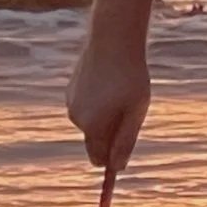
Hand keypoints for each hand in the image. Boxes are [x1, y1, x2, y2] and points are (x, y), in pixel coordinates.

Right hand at [67, 30, 150, 169]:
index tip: (126, 149)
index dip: (113, 158)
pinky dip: (98, 102)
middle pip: (94, 142)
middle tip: (130, 115)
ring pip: (91, 122)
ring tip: (121, 93)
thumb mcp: (135, 112)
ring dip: (105, 117)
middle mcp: (77, 118)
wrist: (113, 39)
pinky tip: (109, 82)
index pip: (98, 159)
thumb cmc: (130, 77)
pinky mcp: (71, 89)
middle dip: (110, 137)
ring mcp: (71, 102)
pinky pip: (87, 106)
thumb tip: (117, 168)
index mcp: (92, 127)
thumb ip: (125, 142)